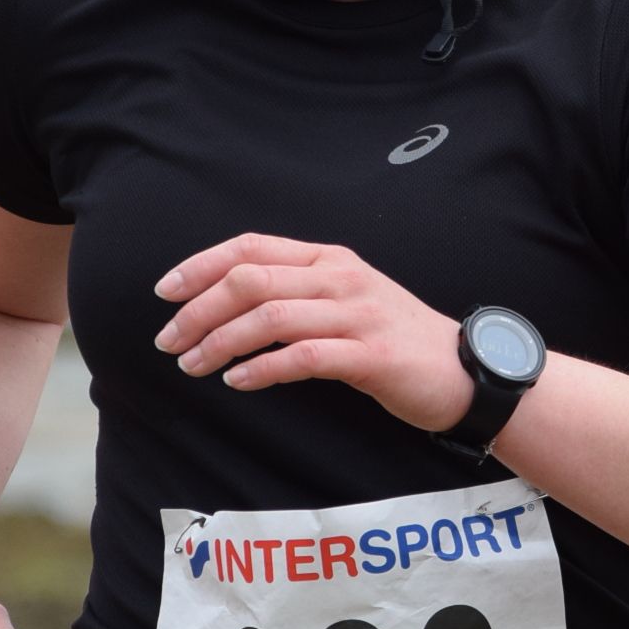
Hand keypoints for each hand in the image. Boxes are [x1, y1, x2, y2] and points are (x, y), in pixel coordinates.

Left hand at [152, 233, 475, 432]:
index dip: (200, 265)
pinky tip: (237, 382)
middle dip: (198, 309)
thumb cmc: (394, 339)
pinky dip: (262, 369)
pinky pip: (303, 357)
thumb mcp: (344, 300)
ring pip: (271, 316)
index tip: (164, 292)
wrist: (463, 371)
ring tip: (192, 364)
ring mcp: (358, 315)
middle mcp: (341, 278)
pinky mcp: (371, 356)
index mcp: (329, 259)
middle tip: (167, 341)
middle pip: (251, 279)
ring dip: (220, 341)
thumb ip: (296, 292)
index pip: (251, 247)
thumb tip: (224, 302)